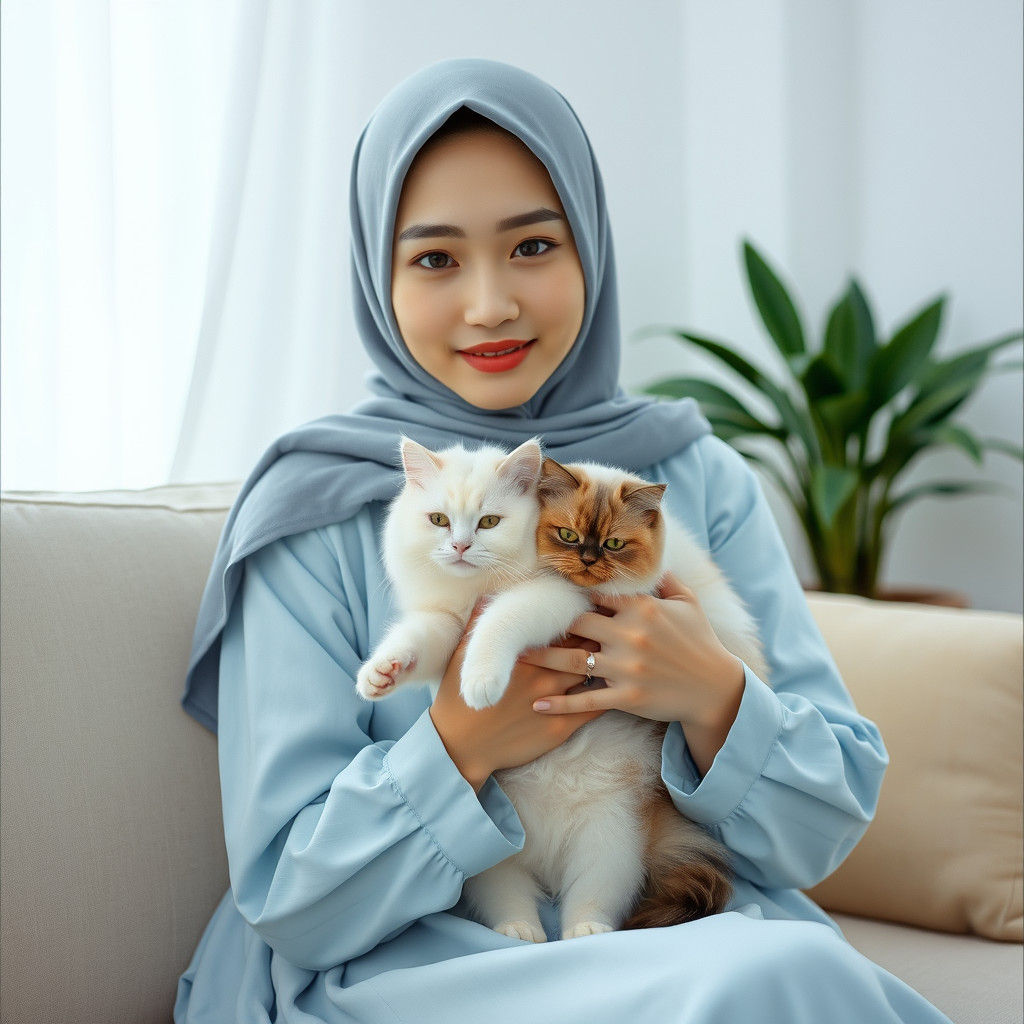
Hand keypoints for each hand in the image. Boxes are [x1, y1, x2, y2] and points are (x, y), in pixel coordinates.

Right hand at [429, 604, 605, 791]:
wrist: (462, 748)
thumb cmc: (461, 700)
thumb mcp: (463, 657)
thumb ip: (478, 625)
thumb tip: (487, 598)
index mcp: (525, 655)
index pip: (563, 629)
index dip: (578, 620)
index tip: (589, 612)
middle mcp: (544, 676)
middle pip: (585, 649)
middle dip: (600, 639)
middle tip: (611, 631)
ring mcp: (555, 703)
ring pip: (593, 675)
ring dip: (606, 665)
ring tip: (617, 655)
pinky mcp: (561, 729)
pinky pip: (595, 708)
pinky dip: (609, 695)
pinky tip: (618, 688)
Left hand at [517, 572, 744, 775]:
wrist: (716, 689)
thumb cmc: (701, 642)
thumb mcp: (688, 603)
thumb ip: (665, 579)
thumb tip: (651, 556)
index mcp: (641, 608)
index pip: (596, 594)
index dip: (569, 591)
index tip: (542, 589)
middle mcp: (629, 635)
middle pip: (575, 624)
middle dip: (547, 623)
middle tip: (517, 620)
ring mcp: (626, 668)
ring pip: (571, 661)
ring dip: (540, 659)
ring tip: (515, 657)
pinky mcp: (627, 698)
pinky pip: (585, 701)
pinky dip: (559, 704)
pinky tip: (536, 703)